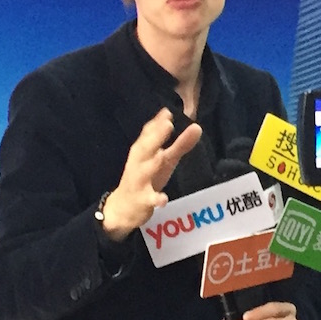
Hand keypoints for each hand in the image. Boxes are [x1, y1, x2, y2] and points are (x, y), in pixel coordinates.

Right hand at [99, 108, 202, 238]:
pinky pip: (149, 199)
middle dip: (155, 136)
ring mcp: (139, 181)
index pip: (149, 133)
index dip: (158, 123)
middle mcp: (139, 163)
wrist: (123, 207)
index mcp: (143, 151)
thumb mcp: (165, 161)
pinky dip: (156, 199)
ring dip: (153, 162)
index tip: (168, 113)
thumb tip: (197, 126)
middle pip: (146, 148)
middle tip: (167, 124)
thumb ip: (180, 144)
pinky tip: (163, 199)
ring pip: (145, 170)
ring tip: (162, 155)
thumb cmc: (147, 178)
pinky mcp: (142, 200)